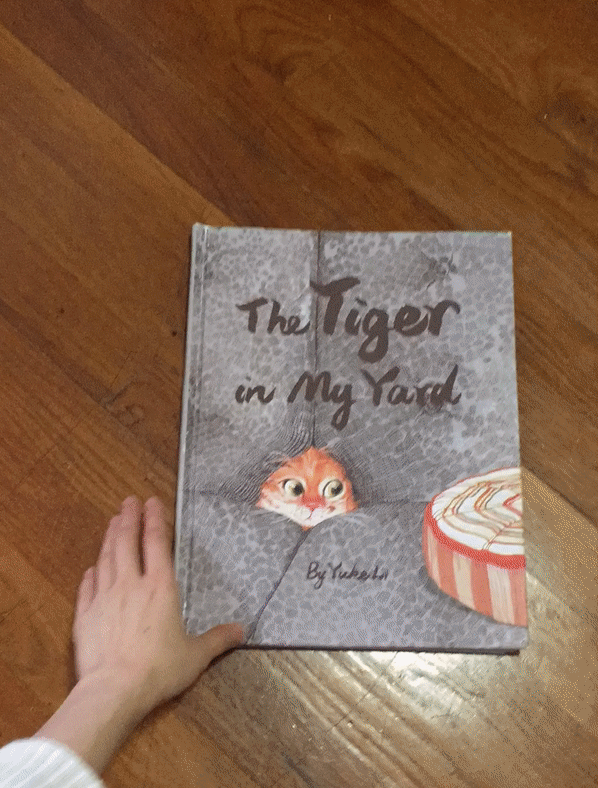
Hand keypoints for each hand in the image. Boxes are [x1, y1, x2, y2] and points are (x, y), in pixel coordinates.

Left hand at [73, 496, 243, 712]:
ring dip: (109, 538)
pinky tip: (91, 569)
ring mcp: (104, 598)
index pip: (156, 543)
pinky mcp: (84, 616)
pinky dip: (89, 575)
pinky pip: (87, 589)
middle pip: (126, 542)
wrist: (114, 690)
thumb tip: (242, 631)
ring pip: (106, 559)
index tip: (151, 502)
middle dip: (128, 519)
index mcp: (160, 587)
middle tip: (127, 502)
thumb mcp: (196, 655)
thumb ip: (218, 639)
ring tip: (112, 522)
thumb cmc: (159, 669)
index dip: (154, 520)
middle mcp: (130, 584)